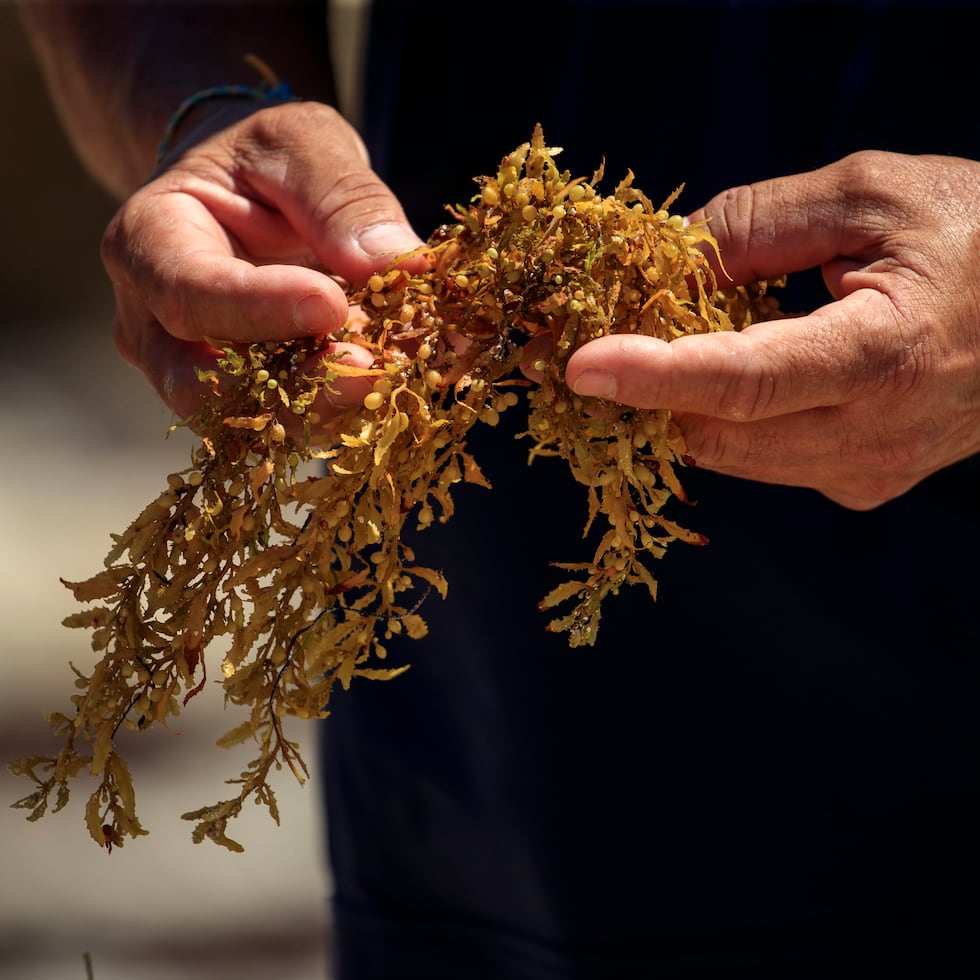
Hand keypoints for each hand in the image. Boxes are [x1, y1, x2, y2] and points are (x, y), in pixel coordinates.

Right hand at [101, 100, 424, 419]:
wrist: (249, 195)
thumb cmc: (266, 161)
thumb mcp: (303, 144)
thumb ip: (342, 197)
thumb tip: (399, 262)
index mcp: (148, 243)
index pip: (189, 292)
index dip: (259, 308)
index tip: (332, 302)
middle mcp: (156, 324)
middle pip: (207, 386)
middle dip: (294, 388)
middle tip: (373, 367)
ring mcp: (195, 374)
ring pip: (255, 420)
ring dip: (331, 406)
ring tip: (399, 368)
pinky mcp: (246, 400)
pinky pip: (293, 420)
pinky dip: (349, 406)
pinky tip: (400, 377)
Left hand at [564, 151, 979, 508]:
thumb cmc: (976, 233)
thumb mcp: (870, 193)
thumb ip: (761, 222)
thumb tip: (668, 262)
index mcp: (884, 355)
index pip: (743, 382)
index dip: (652, 374)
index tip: (577, 364)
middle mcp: (874, 434)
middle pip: (716, 432)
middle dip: (642, 391)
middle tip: (587, 342)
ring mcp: (868, 470)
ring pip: (729, 456)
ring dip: (675, 407)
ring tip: (649, 350)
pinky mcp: (862, 482)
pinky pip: (760, 461)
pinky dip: (720, 422)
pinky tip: (719, 377)